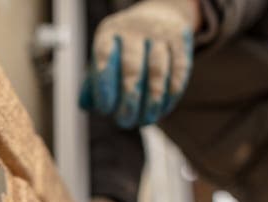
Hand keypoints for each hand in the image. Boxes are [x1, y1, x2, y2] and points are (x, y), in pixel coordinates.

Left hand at [80, 0, 196, 127]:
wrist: (159, 14)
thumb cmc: (125, 46)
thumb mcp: (106, 55)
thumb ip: (93, 81)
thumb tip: (86, 106)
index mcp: (109, 32)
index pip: (104, 55)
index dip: (104, 84)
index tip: (104, 110)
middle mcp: (134, 29)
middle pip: (132, 66)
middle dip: (129, 99)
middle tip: (124, 122)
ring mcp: (159, 32)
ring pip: (157, 69)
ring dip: (153, 99)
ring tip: (147, 119)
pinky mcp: (181, 38)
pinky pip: (179, 67)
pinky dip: (172, 91)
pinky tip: (164, 108)